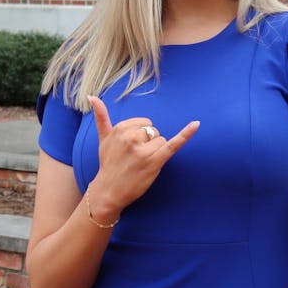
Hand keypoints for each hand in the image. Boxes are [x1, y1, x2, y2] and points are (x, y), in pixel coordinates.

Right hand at [87, 96, 199, 218]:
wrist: (108, 191)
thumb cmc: (109, 163)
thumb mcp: (103, 139)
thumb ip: (101, 117)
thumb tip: (91, 96)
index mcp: (120, 128)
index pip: (145, 123)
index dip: (142, 136)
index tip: (131, 148)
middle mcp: (131, 137)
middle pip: (154, 131)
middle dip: (149, 143)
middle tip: (136, 158)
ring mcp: (143, 150)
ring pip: (162, 140)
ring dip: (156, 152)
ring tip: (142, 164)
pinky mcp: (154, 161)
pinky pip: (173, 144)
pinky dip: (186, 134)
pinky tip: (196, 124)